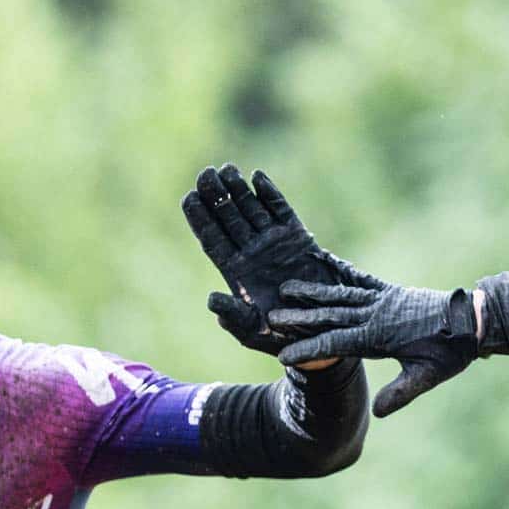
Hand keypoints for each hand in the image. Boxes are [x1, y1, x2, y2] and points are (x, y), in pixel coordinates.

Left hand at [182, 165, 347, 355]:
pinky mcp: (297, 239)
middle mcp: (251, 253)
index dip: (200, 219)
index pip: (212, 240)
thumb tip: (211, 300)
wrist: (319, 333)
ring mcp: (274, 243)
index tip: (189, 197)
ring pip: (251, 210)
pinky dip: (270, 195)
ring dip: (239, 190)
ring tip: (227, 169)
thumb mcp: (252, 331)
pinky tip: (258, 177)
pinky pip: (281, 211)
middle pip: (228, 218)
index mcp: (235, 272)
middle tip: (205, 174)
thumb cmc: (280, 338)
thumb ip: (233, 316)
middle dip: (216, 196)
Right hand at [270, 263, 479, 416]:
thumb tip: (377, 413)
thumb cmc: (450, 351)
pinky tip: (325, 264)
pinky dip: (340, 273)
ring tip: (287, 288)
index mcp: (379, 336)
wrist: (472, 319)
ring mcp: (382, 299)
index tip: (283, 356)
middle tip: (270, 317)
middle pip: (330, 315)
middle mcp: (376, 314)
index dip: (309, 351)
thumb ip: (401, 393)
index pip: (336, 344)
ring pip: (340, 295)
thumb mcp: (428, 376)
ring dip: (312, 292)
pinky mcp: (391, 291)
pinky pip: (360, 280)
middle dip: (299, 318)